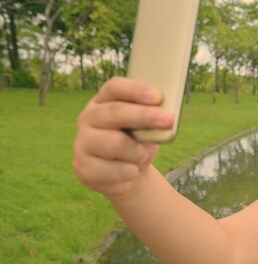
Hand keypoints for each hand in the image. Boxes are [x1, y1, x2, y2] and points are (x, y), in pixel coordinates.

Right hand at [72, 76, 173, 197]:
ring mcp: (82, 142)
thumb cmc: (139, 143)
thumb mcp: (147, 128)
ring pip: (115, 143)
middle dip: (144, 115)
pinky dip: (130, 173)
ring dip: (138, 152)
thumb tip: (165, 119)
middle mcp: (88, 118)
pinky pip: (113, 170)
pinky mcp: (82, 167)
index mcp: (103, 101)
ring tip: (142, 157)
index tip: (157, 96)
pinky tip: (130, 172)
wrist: (128, 175)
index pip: (115, 88)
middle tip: (168, 120)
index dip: (135, 90)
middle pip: (115, 112)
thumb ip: (152, 120)